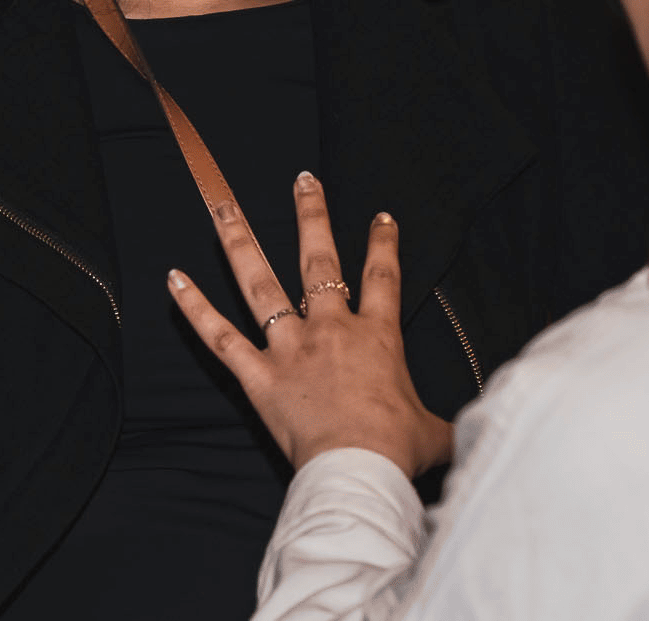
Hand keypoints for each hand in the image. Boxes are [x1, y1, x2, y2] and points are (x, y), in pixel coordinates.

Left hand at [168, 173, 454, 479]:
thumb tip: (475, 435)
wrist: (360, 468)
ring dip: (240, 241)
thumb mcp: (435, 432)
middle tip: (303, 180)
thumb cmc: (398, 449)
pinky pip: (219, 336)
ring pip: (260, 283)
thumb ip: (450, 426)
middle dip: (312, 216)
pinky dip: (194, 308)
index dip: (382, 243)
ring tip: (222, 206)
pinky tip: (173, 278)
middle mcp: (331, 330)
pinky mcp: (258, 374)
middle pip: (319, 260)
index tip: (380, 216)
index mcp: (377, 336)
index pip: (382, 277)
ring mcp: (290, 347)